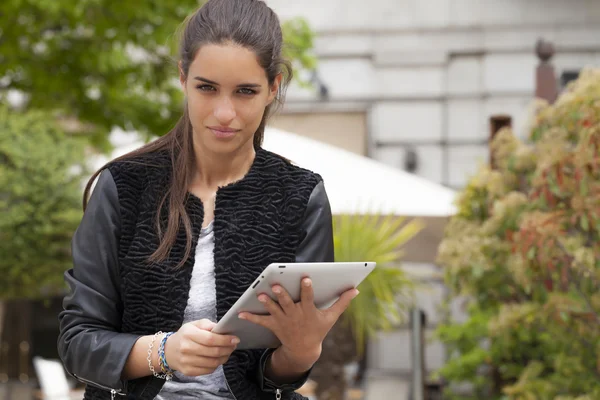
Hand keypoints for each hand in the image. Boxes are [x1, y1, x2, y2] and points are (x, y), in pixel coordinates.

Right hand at [164, 319, 238, 375]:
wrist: (169, 350)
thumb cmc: (185, 335)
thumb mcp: (194, 324)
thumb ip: (208, 325)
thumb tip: (222, 329)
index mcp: (188, 334)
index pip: (210, 339)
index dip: (225, 340)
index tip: (235, 339)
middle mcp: (186, 348)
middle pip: (213, 352)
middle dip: (228, 349)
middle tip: (234, 345)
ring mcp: (186, 362)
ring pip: (212, 363)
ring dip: (224, 357)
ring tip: (228, 351)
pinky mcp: (188, 371)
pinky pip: (208, 370)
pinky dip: (217, 365)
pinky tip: (219, 359)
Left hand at [238, 278, 358, 367]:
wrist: (304, 349)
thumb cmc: (318, 329)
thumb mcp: (331, 317)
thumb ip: (342, 302)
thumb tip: (355, 289)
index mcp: (309, 311)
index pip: (308, 298)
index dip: (307, 288)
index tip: (305, 278)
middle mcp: (295, 315)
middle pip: (288, 303)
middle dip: (282, 295)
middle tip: (276, 285)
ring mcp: (283, 320)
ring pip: (274, 310)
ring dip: (267, 303)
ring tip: (260, 294)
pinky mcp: (274, 325)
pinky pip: (261, 321)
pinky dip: (251, 317)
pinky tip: (241, 312)